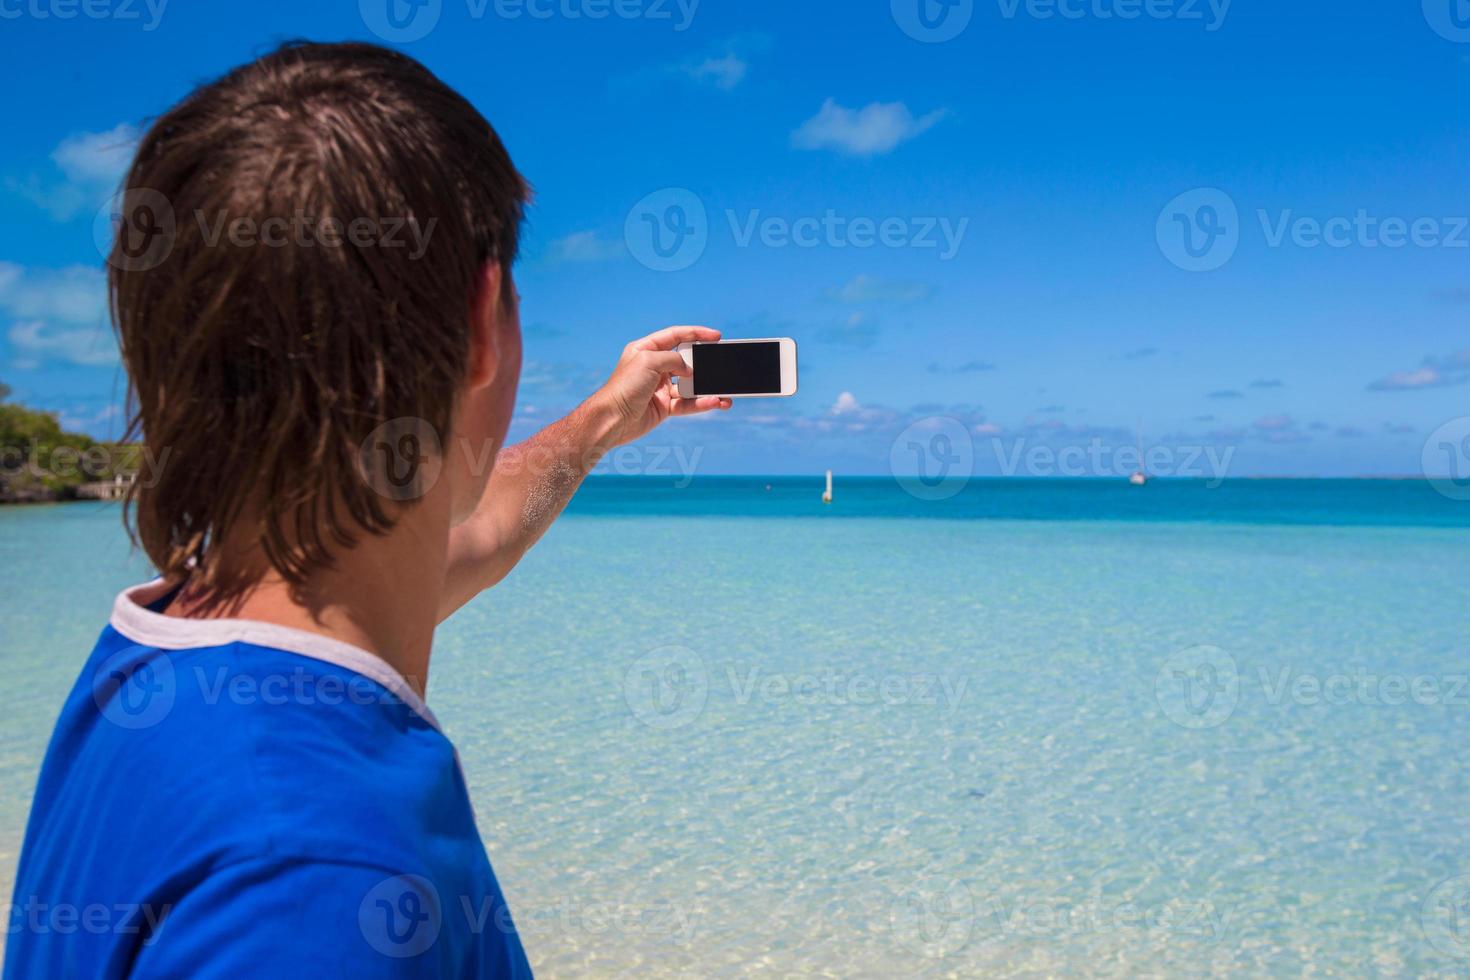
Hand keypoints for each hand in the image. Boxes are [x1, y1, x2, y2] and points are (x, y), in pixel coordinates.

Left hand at [581, 325, 731, 449]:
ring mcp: (659, 387)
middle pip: (685, 360)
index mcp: (646, 349)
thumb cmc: (624, 387)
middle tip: (721, 364)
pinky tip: (715, 402)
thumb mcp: (649, 361)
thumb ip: (673, 359)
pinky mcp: (664, 406)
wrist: (612, 420)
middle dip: (704, 363)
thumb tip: (689, 369)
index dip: (696, 333)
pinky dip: (701, 403)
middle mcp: (653, 367)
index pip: (675, 336)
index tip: (716, 336)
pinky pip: (687, 403)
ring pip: (690, 385)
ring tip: (725, 392)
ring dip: (707, 388)